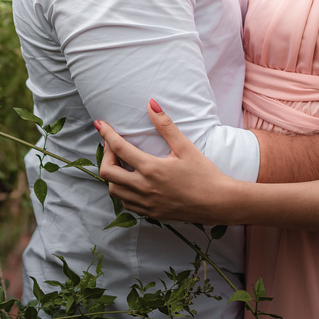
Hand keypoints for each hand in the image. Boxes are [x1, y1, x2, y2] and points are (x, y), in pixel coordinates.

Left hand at [95, 100, 237, 223]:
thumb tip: (151, 104)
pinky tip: (133, 181)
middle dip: (105, 156)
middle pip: (107, 173)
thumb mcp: (185, 146)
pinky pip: (127, 203)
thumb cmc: (204, 173)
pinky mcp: (151, 213)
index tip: (100, 124)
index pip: (118, 148)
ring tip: (122, 163)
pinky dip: (123, 191)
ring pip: (114, 191)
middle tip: (113, 146)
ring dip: (113, 175)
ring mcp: (146, 203)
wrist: (218, 202)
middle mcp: (144, 188)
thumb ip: (165, 125)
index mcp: (151, 169)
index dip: (106, 134)